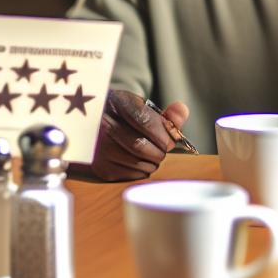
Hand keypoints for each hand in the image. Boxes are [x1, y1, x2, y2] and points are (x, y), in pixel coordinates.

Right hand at [72, 90, 187, 181]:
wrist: (95, 126)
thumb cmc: (125, 117)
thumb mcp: (142, 108)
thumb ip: (165, 113)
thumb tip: (182, 111)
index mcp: (115, 103)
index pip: (145, 120)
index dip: (164, 133)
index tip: (171, 139)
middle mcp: (102, 125)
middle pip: (141, 145)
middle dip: (160, 150)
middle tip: (162, 148)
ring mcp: (98, 147)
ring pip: (137, 163)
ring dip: (152, 162)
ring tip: (151, 154)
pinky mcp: (99, 166)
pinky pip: (131, 175)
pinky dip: (142, 171)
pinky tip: (138, 161)